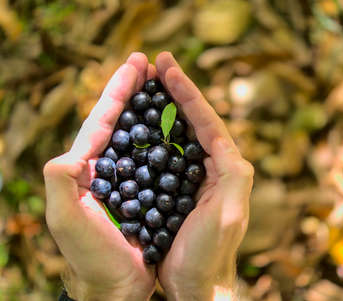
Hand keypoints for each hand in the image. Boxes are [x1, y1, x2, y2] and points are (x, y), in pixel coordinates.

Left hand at [43, 53, 155, 300]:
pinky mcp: (148, 193)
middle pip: (123, 119)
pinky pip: (160, 157)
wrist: (115, 287)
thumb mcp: (67, 217)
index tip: (138, 63)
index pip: (104, 118)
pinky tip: (179, 126)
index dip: (119, 88)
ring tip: (166, 85)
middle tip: (152, 63)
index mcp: (87, 167)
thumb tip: (74, 148)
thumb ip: (61, 178)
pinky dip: (167, 136)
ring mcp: (129, 179)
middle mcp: (108, 168)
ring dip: (154, 107)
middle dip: (136, 89)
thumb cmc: (92, 257)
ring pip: (143, 134)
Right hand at [154, 52, 253, 300]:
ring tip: (150, 84)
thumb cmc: (210, 251)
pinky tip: (143, 123)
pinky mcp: (181, 188)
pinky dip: (157, 133)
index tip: (168, 68)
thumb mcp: (229, 211)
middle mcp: (215, 168)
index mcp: (228, 168)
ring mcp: (198, 177)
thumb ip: (234, 173)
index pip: (207, 121)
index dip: (188, 93)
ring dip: (166, 107)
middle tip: (159, 64)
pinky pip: (169, 154)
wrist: (196, 283)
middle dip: (178, 91)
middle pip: (195, 120)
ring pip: (181, 133)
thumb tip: (225, 141)